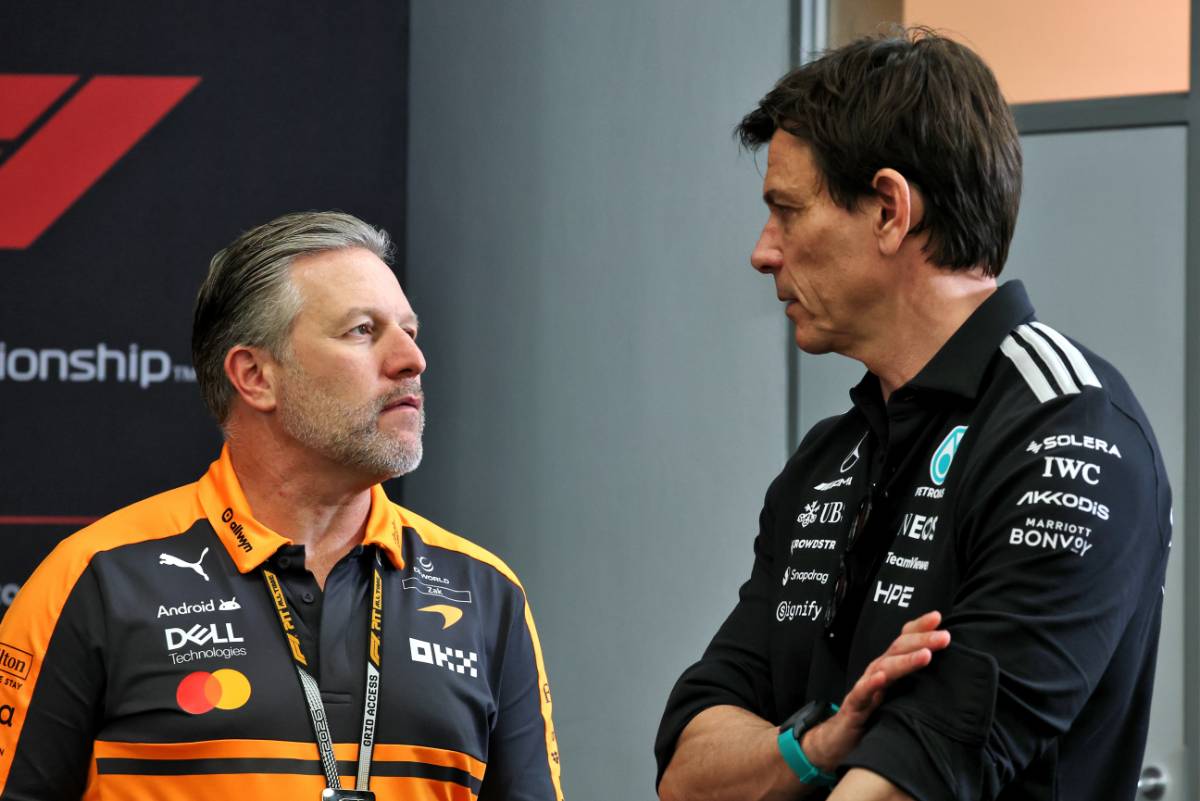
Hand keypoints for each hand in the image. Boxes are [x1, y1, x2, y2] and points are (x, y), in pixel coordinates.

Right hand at [802, 610, 950, 770]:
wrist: (839, 738)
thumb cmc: (873, 715)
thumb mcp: (898, 695)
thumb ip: (916, 683)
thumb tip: (949, 674)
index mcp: (890, 667)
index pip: (904, 641)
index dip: (919, 628)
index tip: (938, 617)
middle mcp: (878, 672)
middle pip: (898, 649)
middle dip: (921, 640)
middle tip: (944, 636)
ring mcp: (865, 687)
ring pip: (884, 668)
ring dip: (905, 660)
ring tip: (925, 655)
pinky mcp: (854, 706)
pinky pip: (862, 693)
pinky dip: (871, 684)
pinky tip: (881, 677)